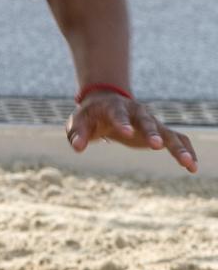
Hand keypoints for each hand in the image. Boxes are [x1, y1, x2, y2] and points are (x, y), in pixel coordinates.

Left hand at [65, 91, 197, 172]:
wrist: (105, 103)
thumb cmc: (90, 116)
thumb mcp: (79, 123)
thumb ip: (77, 134)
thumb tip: (77, 148)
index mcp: (113, 107)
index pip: (117, 114)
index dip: (122, 122)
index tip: (126, 132)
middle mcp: (135, 112)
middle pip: (145, 120)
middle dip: (151, 132)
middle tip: (157, 145)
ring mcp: (150, 121)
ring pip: (167, 132)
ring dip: (177, 147)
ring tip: (188, 163)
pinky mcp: (159, 131)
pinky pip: (177, 138)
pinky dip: (186, 150)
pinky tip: (193, 166)